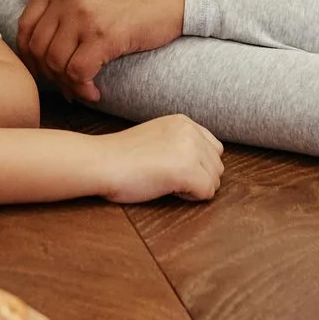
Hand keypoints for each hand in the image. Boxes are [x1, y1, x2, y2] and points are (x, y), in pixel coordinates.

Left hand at [15, 0, 191, 103]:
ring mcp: (85, 17)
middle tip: (61, 84)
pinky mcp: (105, 37)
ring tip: (80, 89)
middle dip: (45, 72)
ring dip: (64, 83)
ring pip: (55, 62)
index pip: (27, 23)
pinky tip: (94, 92)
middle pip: (38, 47)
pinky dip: (82, 88)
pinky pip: (78, 72)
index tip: (41, 67)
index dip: (29, 52)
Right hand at [97, 113, 224, 202]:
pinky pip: (207, 193)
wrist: (102, 162)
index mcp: (184, 121)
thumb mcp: (157, 136)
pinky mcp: (187, 170)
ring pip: (214, 181)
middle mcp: (191, 131)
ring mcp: (191, 149)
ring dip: (194, 188)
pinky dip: (190, 198)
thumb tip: (202, 163)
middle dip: (198, 177)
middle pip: (217, 166)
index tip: (171, 167)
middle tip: (166, 177)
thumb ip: (180, 142)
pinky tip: (168, 189)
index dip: (197, 165)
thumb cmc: (122, 156)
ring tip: (166, 181)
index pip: (213, 149)